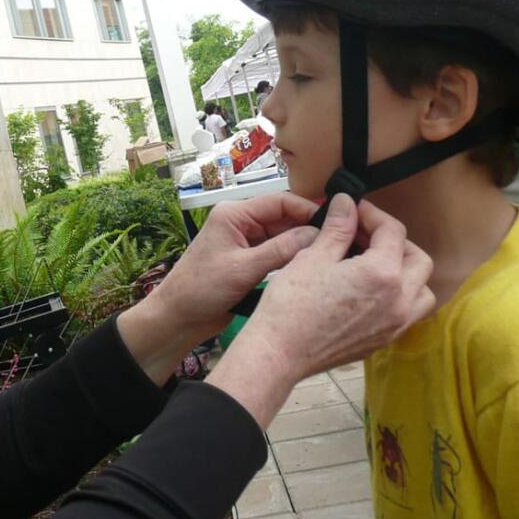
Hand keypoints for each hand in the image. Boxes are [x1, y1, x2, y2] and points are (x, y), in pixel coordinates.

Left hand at [117, 192, 322, 384]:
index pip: (279, 201)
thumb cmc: (202, 288)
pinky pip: (277, 253)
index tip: (335, 222)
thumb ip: (281, 250)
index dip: (307, 209)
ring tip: (331, 254)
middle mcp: (241, 223)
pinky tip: (311, 267)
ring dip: (302, 245)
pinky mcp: (249, 261)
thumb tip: (317, 234)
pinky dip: (292, 259)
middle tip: (339, 242)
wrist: (179, 317)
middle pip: (284, 218)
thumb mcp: (244, 268)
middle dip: (308, 228)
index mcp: (234, 214)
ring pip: (283, 237)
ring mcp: (246, 243)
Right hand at [205, 194, 433, 426]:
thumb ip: (338, 228)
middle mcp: (399, 300)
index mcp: (382, 274)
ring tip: (375, 263)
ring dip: (406, 271)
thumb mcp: (313, 256)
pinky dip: (400, 295)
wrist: (281, 352)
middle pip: (417, 259)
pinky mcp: (384, 340)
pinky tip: (369, 290)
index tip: (352, 210)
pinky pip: (408, 313)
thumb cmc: (292, 304)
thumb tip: (346, 203)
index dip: (372, 214)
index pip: (392, 232)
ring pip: (422, 290)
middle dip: (395, 240)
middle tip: (365, 234)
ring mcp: (395, 324)